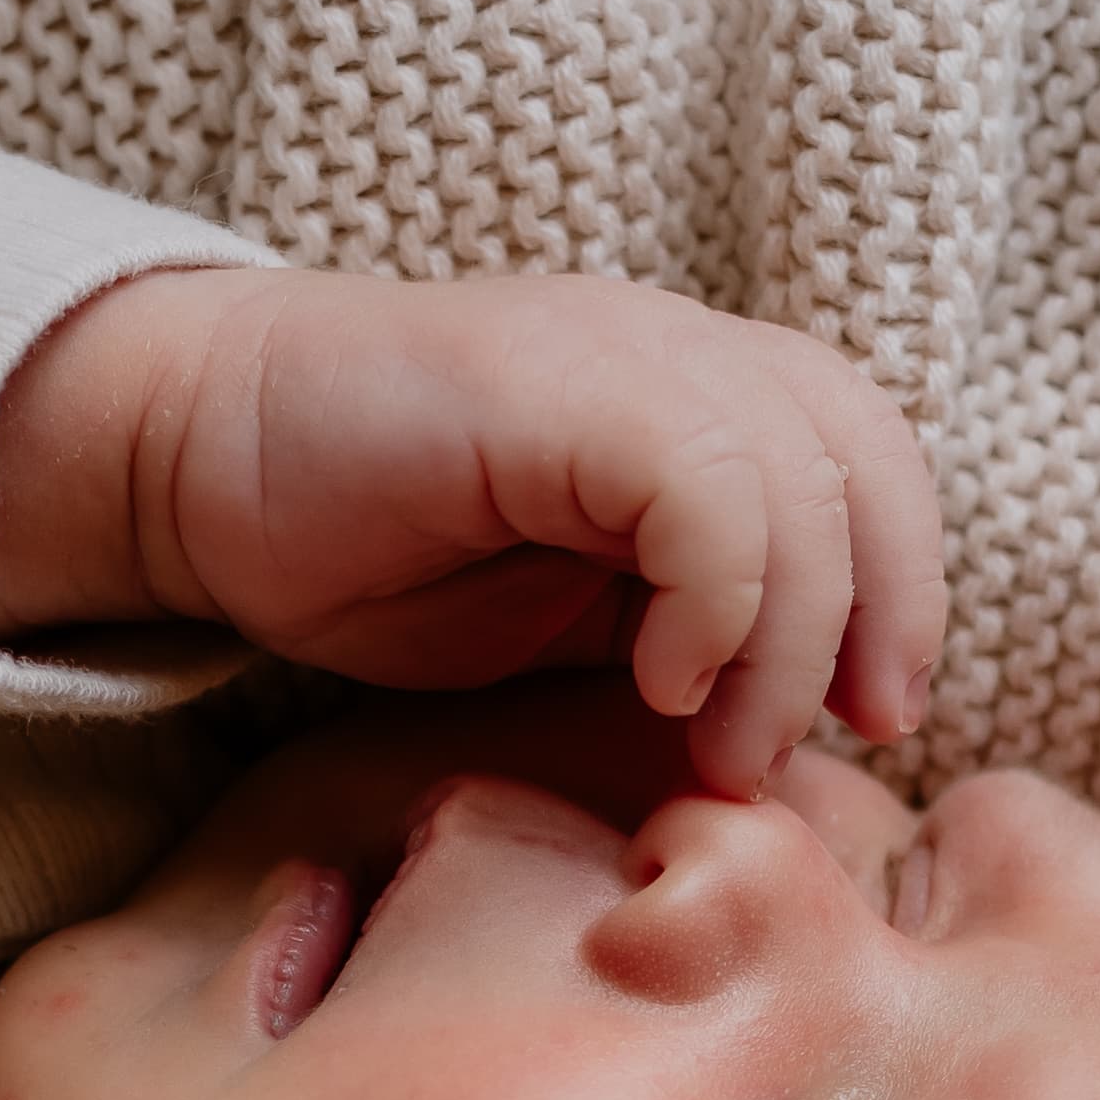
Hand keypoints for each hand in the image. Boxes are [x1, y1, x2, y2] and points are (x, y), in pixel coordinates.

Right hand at [0, 255, 940, 805]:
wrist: (197, 465)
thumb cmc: (372, 556)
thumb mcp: (569, 626)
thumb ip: (682, 647)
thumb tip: (785, 748)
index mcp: (696, 399)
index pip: (871, 460)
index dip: (903, 587)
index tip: (873, 719)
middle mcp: (673, 352)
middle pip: (862, 456)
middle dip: (877, 616)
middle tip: (823, 744)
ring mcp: (614, 352)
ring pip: (798, 473)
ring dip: (785, 639)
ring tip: (716, 741)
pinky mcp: (547, 383)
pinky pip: (700, 482)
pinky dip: (713, 597)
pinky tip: (656, 679)